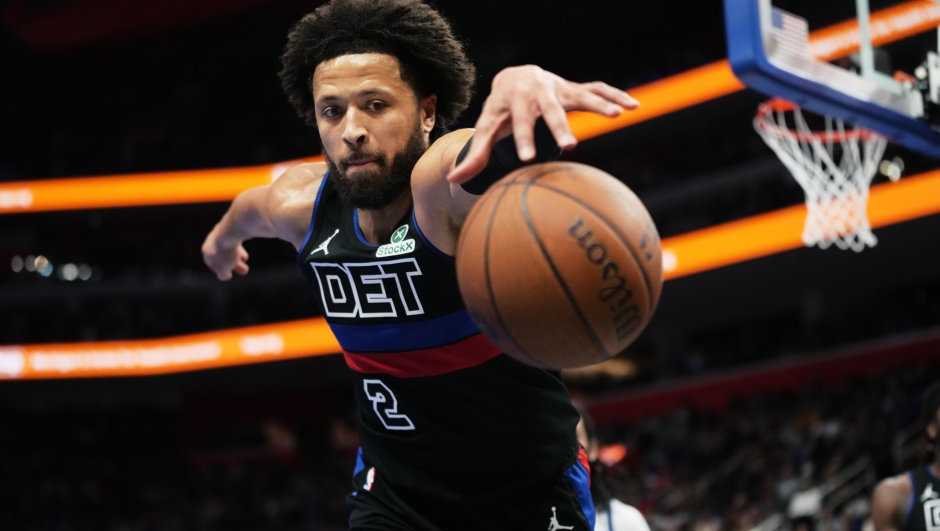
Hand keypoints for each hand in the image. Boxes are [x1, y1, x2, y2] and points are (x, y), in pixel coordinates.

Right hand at [202, 224, 249, 280]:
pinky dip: (239, 242)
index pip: (211, 263)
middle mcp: (211, 240)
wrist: (234, 230)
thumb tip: (224, 276)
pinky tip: (247, 241)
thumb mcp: (224, 269)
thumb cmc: (227, 251)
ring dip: (237, 253)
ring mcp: (220, 231)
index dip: (220, 271)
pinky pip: (235, 235)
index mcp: (206, 250)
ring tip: (246, 258)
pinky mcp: (231, 224)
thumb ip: (223, 274)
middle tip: (244, 270)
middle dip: (233, 263)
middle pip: (222, 254)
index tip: (229, 275)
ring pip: (229, 245)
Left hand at [447, 65, 637, 183]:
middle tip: (570, 146)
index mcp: (515, 102)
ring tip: (618, 115)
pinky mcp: (575, 88)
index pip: (518, 123)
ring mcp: (560, 88)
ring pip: (580, 94)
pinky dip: (615, 95)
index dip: (522, 140)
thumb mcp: (487, 127)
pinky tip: (633, 107)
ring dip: (599, 104)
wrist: (515, 77)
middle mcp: (539, 92)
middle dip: (560, 127)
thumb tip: (453, 180)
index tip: (527, 159)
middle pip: (550, 110)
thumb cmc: (500, 109)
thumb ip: (475, 154)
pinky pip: (598, 89)